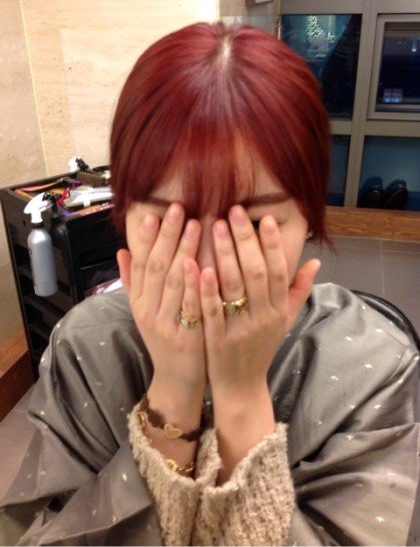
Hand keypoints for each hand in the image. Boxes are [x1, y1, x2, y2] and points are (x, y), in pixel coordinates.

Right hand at [117, 203, 206, 408]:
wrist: (176, 380)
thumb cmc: (165, 340)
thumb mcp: (144, 312)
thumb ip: (133, 282)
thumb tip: (121, 250)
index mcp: (139, 303)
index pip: (140, 264)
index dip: (146, 238)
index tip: (154, 213)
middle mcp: (148, 311)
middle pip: (155, 267)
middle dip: (167, 236)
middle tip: (178, 208)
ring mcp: (166, 324)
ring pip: (172, 282)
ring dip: (182, 251)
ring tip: (195, 224)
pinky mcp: (185, 337)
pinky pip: (188, 306)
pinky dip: (192, 284)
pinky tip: (198, 263)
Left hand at [198, 205, 319, 480]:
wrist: (242, 386)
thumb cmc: (262, 347)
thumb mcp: (284, 320)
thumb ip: (299, 291)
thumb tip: (316, 261)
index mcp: (279, 310)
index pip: (280, 272)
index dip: (273, 245)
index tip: (264, 219)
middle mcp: (263, 318)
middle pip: (257, 273)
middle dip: (246, 240)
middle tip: (234, 211)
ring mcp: (240, 329)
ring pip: (234, 287)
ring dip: (225, 254)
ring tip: (215, 226)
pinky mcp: (216, 339)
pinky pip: (212, 310)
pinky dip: (206, 288)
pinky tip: (198, 264)